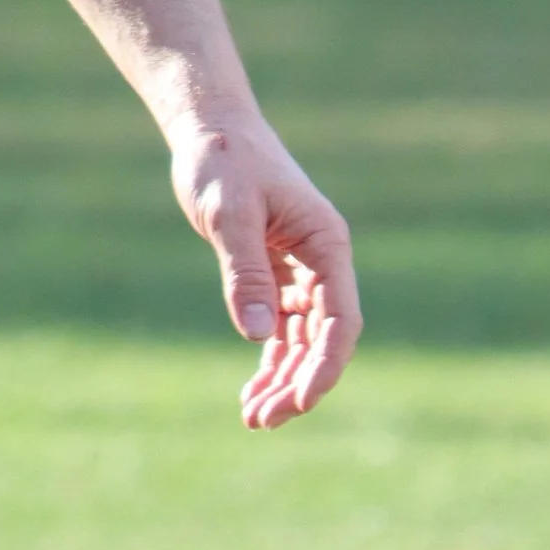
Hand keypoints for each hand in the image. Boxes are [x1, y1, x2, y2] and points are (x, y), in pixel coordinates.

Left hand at [168, 117, 360, 431]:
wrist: (208, 128)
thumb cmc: (223, 160)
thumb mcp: (229, 212)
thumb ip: (244, 270)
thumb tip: (258, 334)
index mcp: (328, 244)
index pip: (340, 321)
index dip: (324, 366)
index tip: (300, 401)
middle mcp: (322, 262)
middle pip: (322, 340)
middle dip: (298, 384)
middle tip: (262, 421)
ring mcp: (300, 270)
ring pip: (301, 341)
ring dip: (282, 380)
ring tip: (253, 419)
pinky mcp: (273, 274)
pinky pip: (279, 328)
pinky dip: (268, 359)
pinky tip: (251, 392)